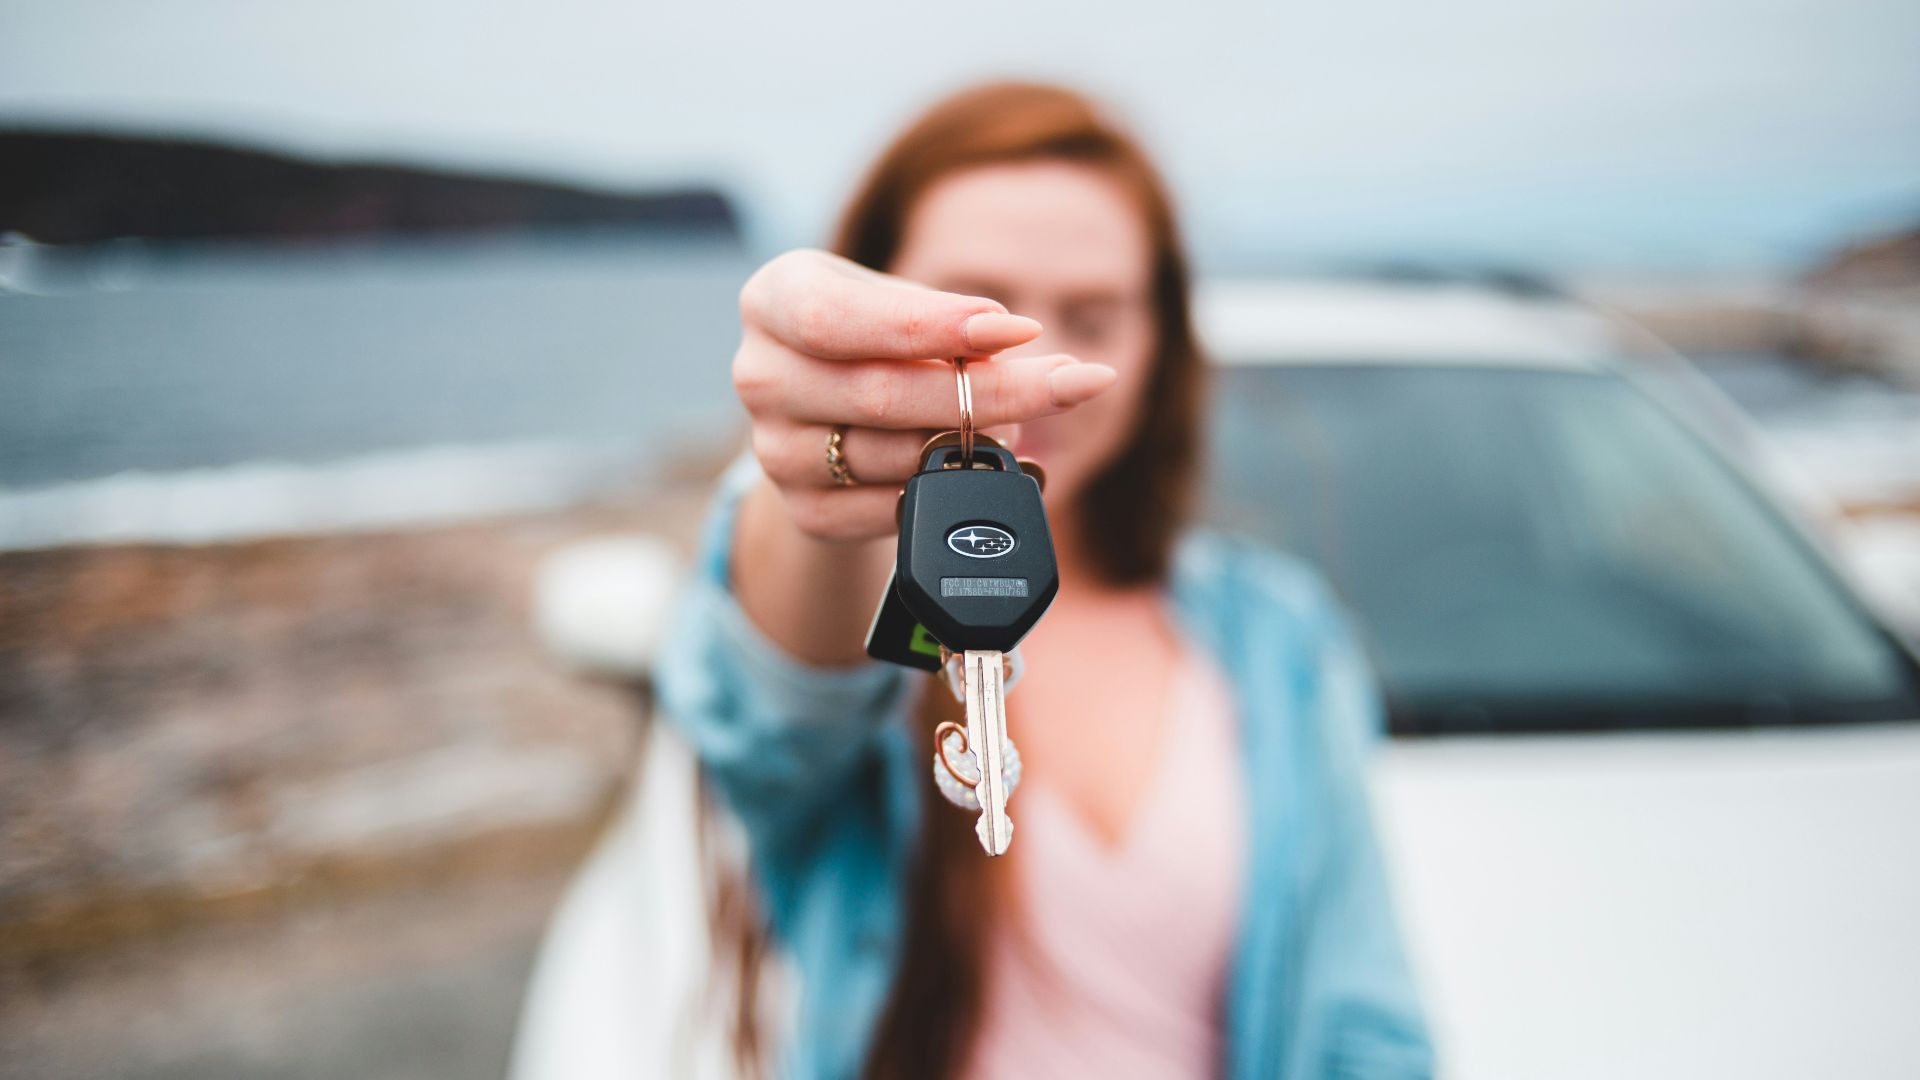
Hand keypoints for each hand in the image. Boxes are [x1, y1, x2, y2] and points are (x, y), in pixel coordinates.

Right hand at [733, 249, 1117, 540]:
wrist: (827, 406)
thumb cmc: (874, 333)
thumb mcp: (899, 302)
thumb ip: (943, 320)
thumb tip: (1014, 351)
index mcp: (774, 299)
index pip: (839, 318)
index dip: (933, 327)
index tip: (1022, 330)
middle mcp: (760, 375)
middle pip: (881, 394)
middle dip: (991, 392)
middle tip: (1070, 383)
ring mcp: (774, 450)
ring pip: (893, 457)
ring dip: (974, 446)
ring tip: (1018, 423)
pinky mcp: (801, 509)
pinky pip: (885, 510)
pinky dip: (941, 491)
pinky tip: (974, 469)